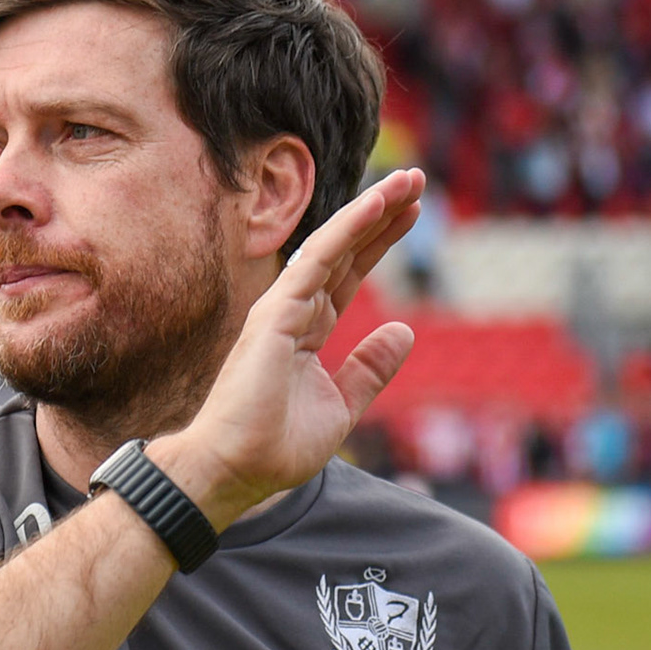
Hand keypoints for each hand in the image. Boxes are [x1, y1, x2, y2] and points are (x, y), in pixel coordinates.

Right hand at [156, 168, 424, 528]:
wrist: (235, 468)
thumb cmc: (274, 447)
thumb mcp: (341, 406)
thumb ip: (369, 369)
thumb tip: (405, 331)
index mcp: (305, 333)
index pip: (348, 276)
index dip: (378, 243)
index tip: (411, 214)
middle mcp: (292, 313)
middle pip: (345, 253)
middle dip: (381, 218)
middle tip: (415, 180)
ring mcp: (282, 310)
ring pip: (333, 247)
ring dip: (371, 211)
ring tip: (407, 181)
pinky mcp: (276, 313)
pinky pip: (317, 261)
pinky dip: (347, 230)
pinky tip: (376, 206)